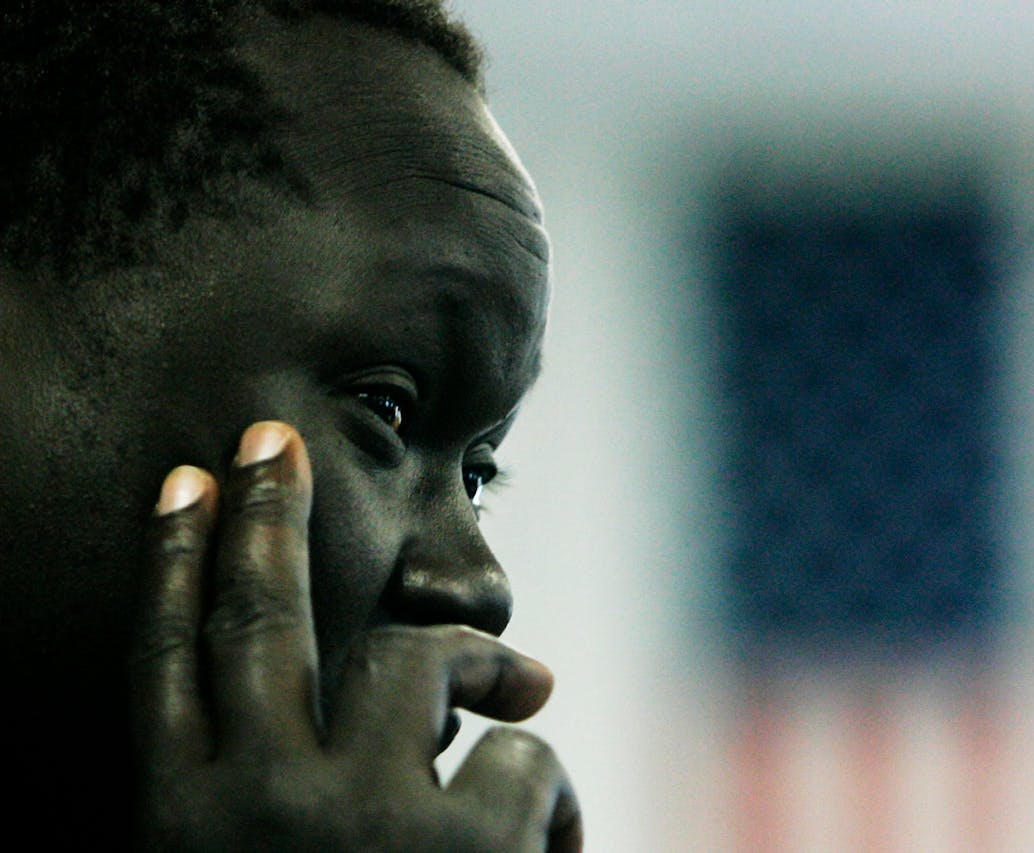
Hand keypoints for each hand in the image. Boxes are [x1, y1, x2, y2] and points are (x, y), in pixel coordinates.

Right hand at [127, 422, 580, 850]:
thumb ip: (259, 801)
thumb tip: (318, 730)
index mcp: (182, 829)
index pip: (163, 667)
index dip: (174, 565)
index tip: (187, 484)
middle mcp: (254, 807)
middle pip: (256, 620)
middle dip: (263, 518)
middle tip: (270, 441)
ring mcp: (358, 817)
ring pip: (420, 658)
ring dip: (481, 662)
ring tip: (526, 689)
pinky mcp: (464, 843)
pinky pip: (527, 758)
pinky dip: (554, 798)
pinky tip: (554, 849)